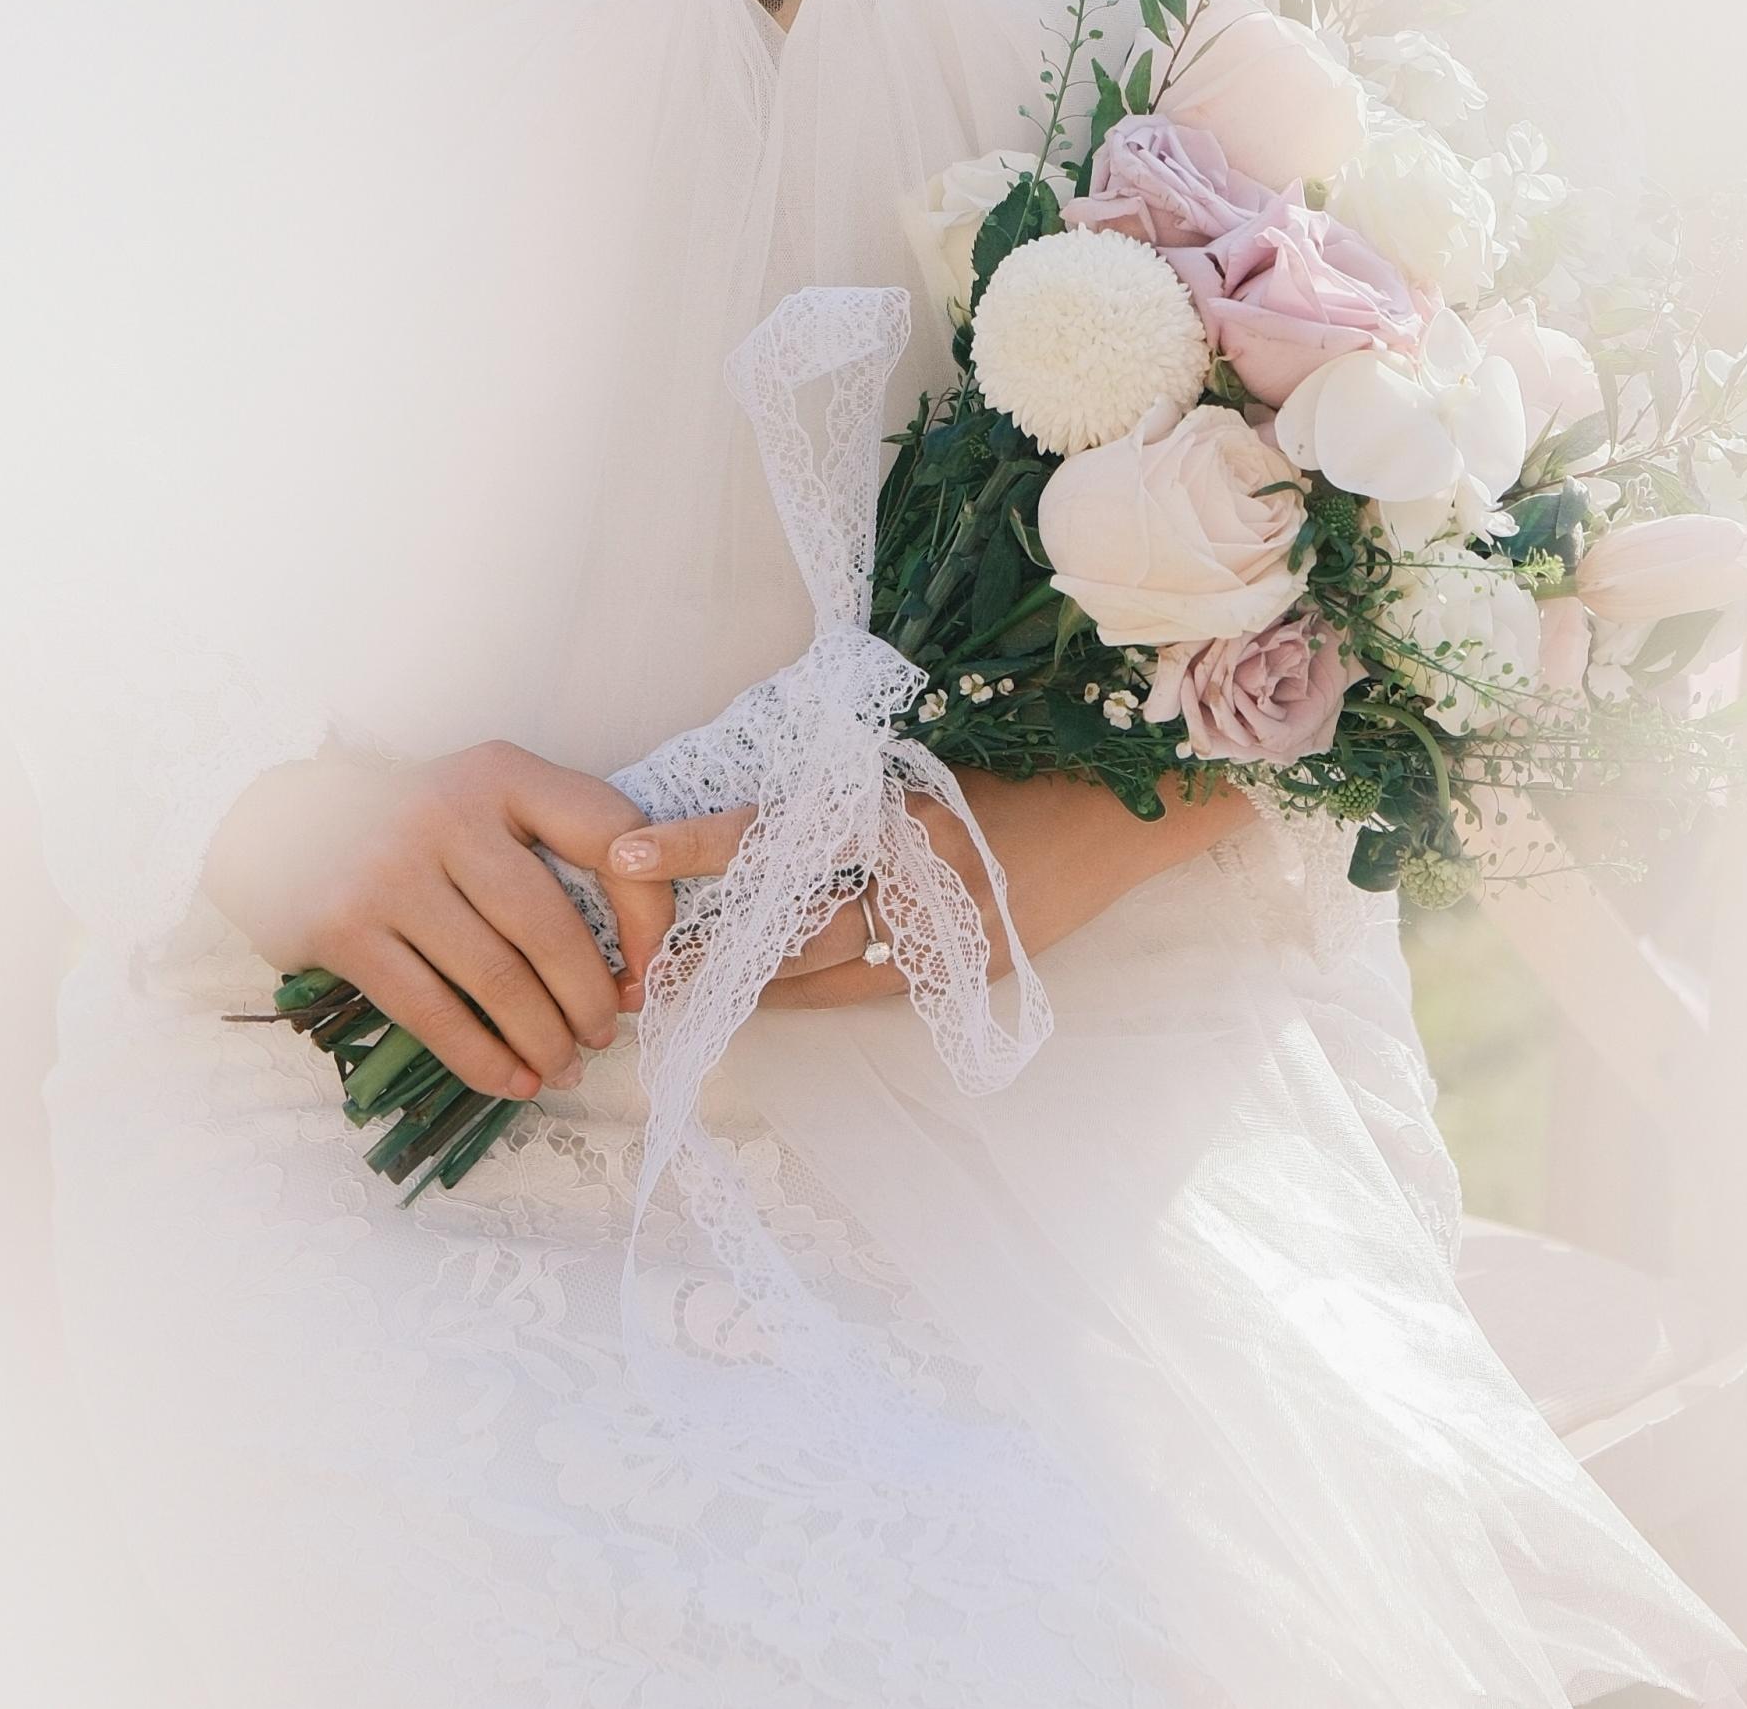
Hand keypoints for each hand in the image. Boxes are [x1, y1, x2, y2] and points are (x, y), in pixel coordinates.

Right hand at [208, 743, 683, 1105]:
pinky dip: (484, 1060)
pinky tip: (513, 1081)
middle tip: (604, 1034)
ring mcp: (390, 870)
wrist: (287, 828)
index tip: (649, 968)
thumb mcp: (485, 803)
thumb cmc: (417, 829)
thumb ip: (555, 851)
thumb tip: (630, 963)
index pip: (605, 829)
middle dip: (588, 995)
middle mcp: (447, 811)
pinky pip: (433, 1013)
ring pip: (495, 978)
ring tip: (564, 1065)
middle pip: (547, 923)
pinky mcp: (345, 928)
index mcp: (499, 772)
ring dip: (543, 1038)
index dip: (646, 907)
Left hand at [611, 766, 1257, 1011]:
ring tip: (691, 988)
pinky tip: (777, 991)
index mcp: (894, 813)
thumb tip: (766, 806)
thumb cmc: (1020, 758)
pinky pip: (870, 987)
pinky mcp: (961, 971)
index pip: (774, 830)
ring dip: (757, 979)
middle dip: (715, 948)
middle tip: (645, 967)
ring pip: (824, 970)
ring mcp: (939, 937)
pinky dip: (818, 988)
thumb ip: (853, 784)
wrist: (1120, 810)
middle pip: (789, 926)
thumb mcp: (927, 757)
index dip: (697, 842)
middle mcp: (910, 880)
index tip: (626, 850)